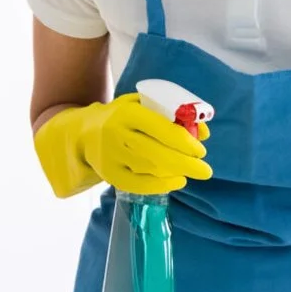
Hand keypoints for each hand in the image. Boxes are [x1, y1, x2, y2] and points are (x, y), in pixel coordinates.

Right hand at [34, 93, 213, 197]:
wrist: (84, 132)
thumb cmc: (123, 117)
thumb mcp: (143, 105)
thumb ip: (173, 114)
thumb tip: (203, 131)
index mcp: (128, 112)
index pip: (161, 128)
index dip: (184, 141)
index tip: (201, 150)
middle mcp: (116, 134)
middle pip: (157, 153)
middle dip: (186, 164)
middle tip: (205, 170)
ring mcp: (111, 156)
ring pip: (149, 169)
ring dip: (175, 173)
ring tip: (191, 172)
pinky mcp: (109, 174)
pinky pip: (138, 184)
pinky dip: (161, 185)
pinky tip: (177, 181)